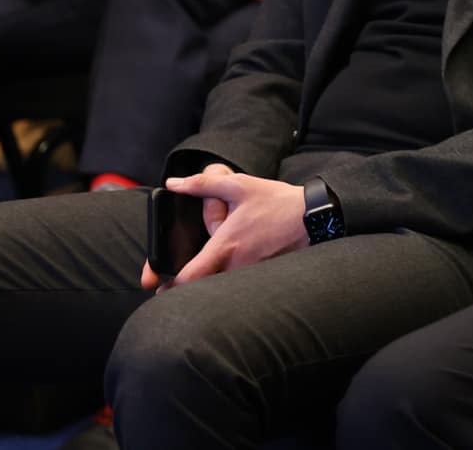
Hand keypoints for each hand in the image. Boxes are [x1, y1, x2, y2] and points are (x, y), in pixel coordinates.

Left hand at [140, 166, 307, 289]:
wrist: (314, 216)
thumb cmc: (278, 202)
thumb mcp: (240, 186)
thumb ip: (203, 184)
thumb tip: (174, 183)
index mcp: (225, 247)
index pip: (188, 279)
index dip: (169, 286)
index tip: (158, 285)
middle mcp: (236, 267)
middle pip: (201, 289)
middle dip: (186, 287)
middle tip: (175, 282)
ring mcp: (250, 275)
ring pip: (220, 288)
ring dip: (209, 282)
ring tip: (206, 271)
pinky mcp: (263, 277)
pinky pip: (239, 285)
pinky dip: (229, 281)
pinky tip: (232, 268)